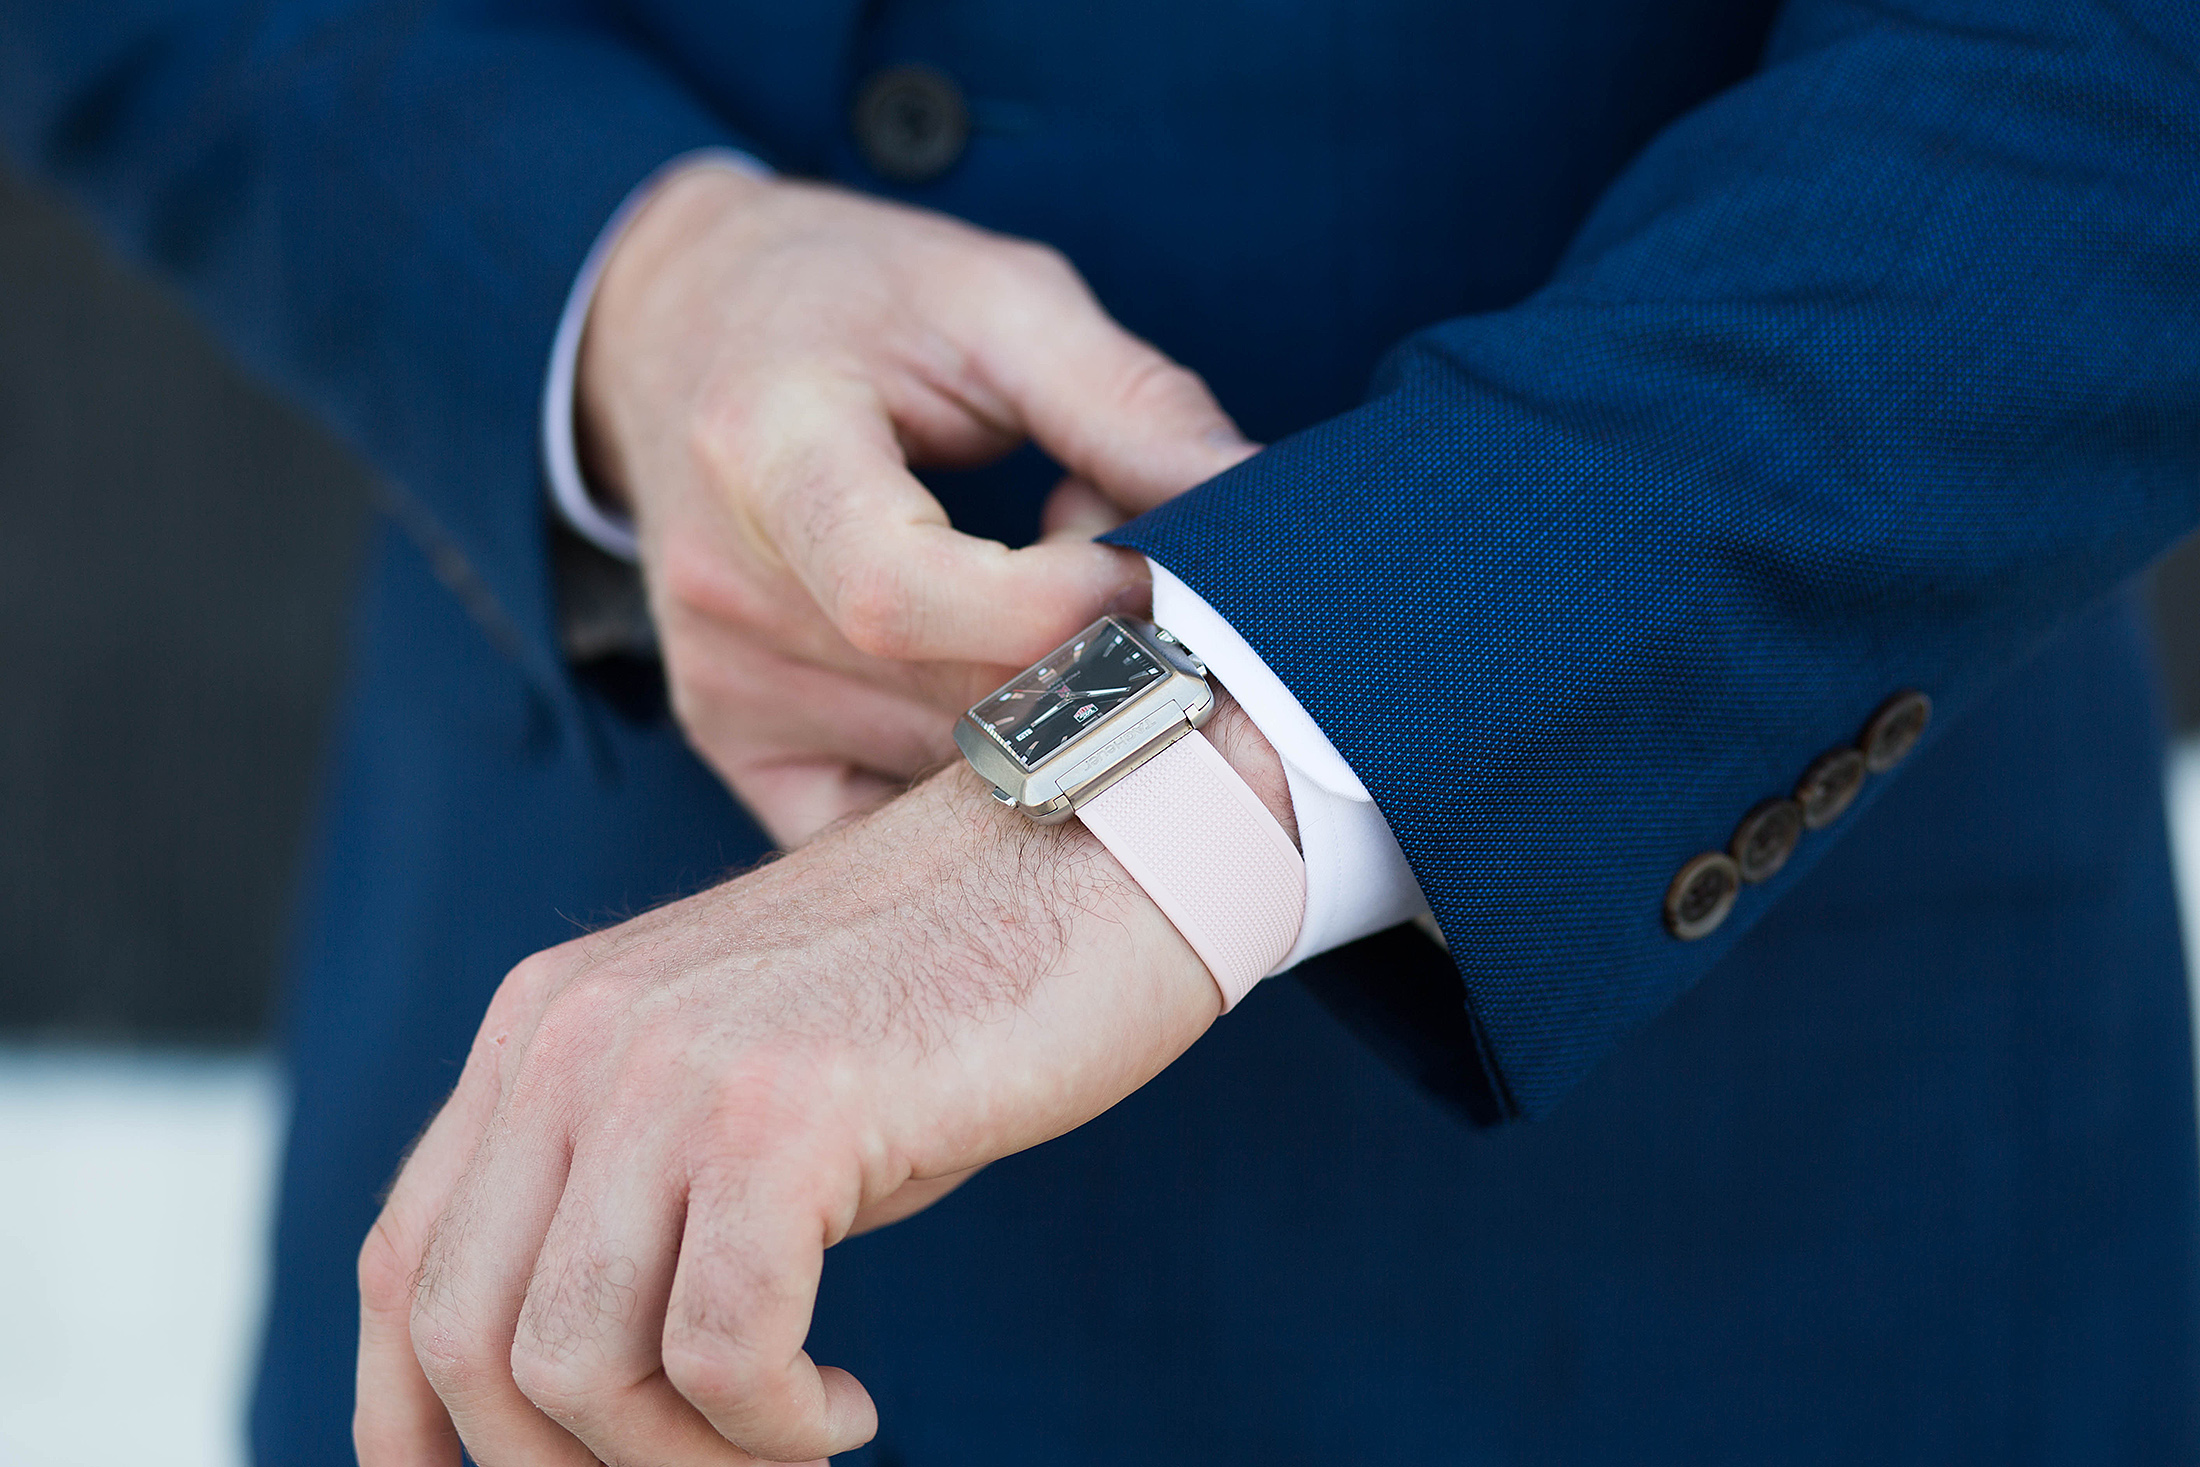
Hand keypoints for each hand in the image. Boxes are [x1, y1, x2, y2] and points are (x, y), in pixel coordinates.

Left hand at [355, 697, 1293, 1464]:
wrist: (1103, 854)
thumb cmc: (951, 991)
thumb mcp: (750, 1078)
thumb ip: (642, 1182)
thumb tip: (581, 1375)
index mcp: (547, 1020)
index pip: (404, 1253)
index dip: (409, 1413)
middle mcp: (575, 1035)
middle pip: (464, 1334)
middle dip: (559, 1465)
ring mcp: (672, 1066)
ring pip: (575, 1366)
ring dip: (683, 1459)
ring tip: (789, 1436)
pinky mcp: (784, 1112)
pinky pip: (726, 1351)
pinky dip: (780, 1427)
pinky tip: (850, 1407)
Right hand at [578, 161, 1256, 845]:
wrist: (682, 327)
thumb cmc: (854, 298)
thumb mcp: (999, 298)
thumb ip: (1129, 402)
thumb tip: (1262, 502)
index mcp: (769, 447)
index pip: (902, 596)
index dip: (1054, 608)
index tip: (1143, 565)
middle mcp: (722, 585)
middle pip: (945, 697)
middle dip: (1086, 658)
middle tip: (1126, 572)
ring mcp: (721, 679)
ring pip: (940, 770)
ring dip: (1049, 711)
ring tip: (1057, 601)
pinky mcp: (734, 736)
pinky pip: (882, 820)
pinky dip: (980, 774)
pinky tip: (1005, 677)